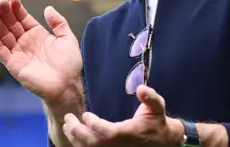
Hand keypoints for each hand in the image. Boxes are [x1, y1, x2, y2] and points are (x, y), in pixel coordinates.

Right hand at [0, 0, 82, 103]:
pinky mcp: (13, 64)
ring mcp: (18, 52)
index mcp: (37, 35)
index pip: (23, 18)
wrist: (66, 85)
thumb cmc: (69, 64)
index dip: (17, 8)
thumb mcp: (67, 38)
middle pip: (11, 24)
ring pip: (3, 35)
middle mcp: (26, 42)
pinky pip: (0, 50)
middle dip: (4, 12)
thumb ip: (58, 23)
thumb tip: (48, 8)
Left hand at [62, 85, 183, 146]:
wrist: (163, 142)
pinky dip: (80, 145)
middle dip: (78, 132)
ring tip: (67, 126)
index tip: (85, 115)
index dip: (95, 125)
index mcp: (130, 134)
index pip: (109, 133)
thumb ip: (151, 97)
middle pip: (94, 144)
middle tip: (69, 119)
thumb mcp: (158, 107)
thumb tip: (140, 87)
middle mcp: (121, 146)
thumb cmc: (157, 122)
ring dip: (76, 139)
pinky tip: (73, 135)